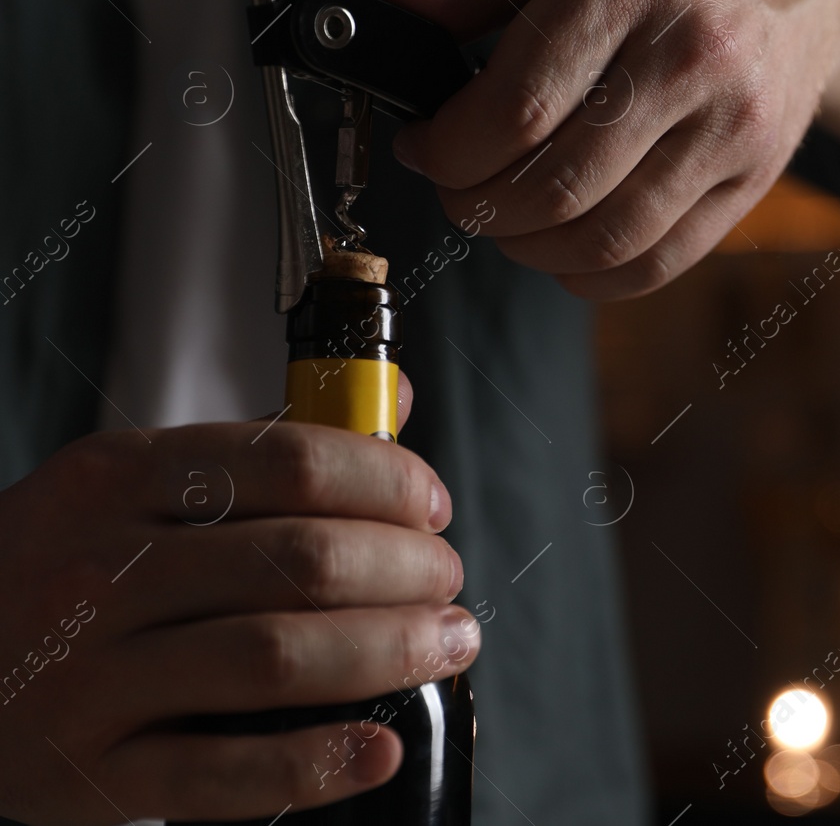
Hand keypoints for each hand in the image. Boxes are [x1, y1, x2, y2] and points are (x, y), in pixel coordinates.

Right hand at [0, 394, 475, 824]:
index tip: (431, 509)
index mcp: (115, 481)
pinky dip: (317, 763)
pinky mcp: (88, 776)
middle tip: (447, 583)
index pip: (290, 461)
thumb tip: (393, 402)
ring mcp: (87, 679)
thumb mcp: (126, 485)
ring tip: (445, 645)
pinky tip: (381, 747)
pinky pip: (221, 775)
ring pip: (275, 658)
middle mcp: (98, 572)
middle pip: (301, 560)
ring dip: (389, 652)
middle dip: (407, 572)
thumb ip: (260, 448)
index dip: (388, 483)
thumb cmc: (54, 570)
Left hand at [379, 0, 839, 299]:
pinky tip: (563, 246)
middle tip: (460, 189)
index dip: (449, 150)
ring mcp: (733, 124)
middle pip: (556, 186)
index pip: (516, 109)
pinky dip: (592, 275)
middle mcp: (691, 52)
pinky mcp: (755, 178)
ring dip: (529, 248)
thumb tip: (396, 12)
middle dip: (479, 205)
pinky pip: (659, 263)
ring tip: (506, 218)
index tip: (426, 147)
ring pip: (606, 238)